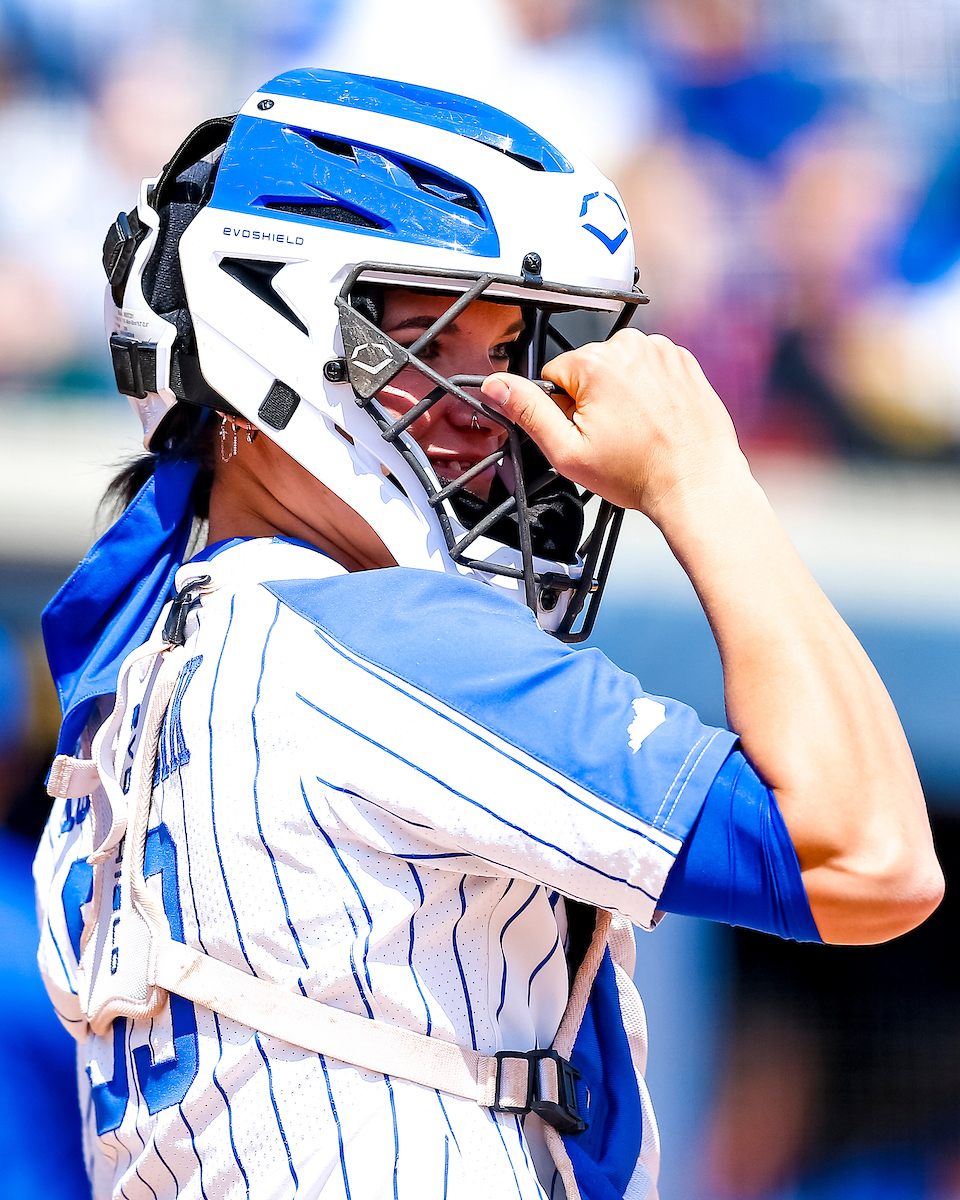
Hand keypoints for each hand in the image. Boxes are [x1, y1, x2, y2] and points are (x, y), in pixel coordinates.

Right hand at [481, 329, 746, 518]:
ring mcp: (662, 351)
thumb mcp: (567, 451)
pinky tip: (657, 420)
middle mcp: (630, 346)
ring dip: (622, 395)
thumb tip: (495, 385)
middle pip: (587, 370)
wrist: (697, 483)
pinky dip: (650, 391)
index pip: (554, 376)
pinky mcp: (683, 361)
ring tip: (639, 432)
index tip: (587, 433)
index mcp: (596, 363)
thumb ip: (527, 412)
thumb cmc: (639, 473)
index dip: (564, 411)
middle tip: (615, 438)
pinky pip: (650, 369)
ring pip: (619, 369)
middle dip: (593, 401)